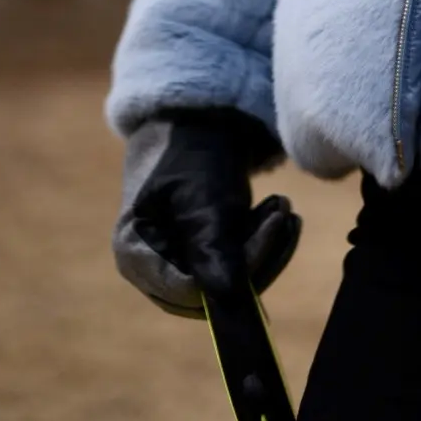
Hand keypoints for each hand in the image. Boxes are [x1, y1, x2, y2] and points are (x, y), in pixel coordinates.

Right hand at [112, 109, 301, 317]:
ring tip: (284, 206)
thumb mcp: (201, 193)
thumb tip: (229, 302)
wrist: (192, 119)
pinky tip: (277, 213)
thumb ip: (212, 245)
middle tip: (286, 214)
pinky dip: (259, 244)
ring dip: (264, 249)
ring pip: (227, 284)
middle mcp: (150, 270)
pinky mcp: (197, 259)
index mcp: (134, 254)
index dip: (235, 270)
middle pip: (210, 293)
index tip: (274, 228)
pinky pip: (232, 270)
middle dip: (255, 257)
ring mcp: (173, 266)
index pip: (189, 290)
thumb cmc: (188, 150)